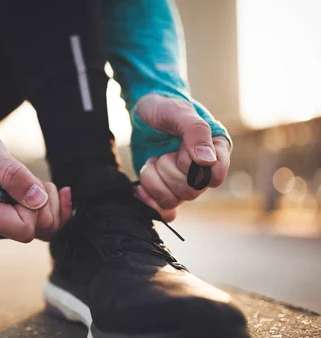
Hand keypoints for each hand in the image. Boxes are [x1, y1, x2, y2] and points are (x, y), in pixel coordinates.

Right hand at [0, 128, 72, 241]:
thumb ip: (12, 175)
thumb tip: (39, 200)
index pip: (25, 229)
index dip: (33, 207)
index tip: (22, 182)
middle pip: (41, 230)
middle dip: (44, 202)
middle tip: (26, 176)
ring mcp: (4, 224)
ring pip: (47, 227)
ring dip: (49, 200)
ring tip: (29, 178)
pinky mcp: (12, 217)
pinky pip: (45, 223)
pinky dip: (56, 205)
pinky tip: (62, 191)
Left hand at [133, 94, 230, 221]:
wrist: (142, 113)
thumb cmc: (165, 108)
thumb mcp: (179, 112)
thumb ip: (196, 132)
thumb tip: (208, 161)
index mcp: (216, 151)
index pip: (215, 177)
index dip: (194, 166)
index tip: (181, 149)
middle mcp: (202, 171)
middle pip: (191, 191)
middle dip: (169, 170)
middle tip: (163, 153)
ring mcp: (182, 183)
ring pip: (172, 200)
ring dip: (155, 180)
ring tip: (152, 161)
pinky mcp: (164, 190)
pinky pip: (161, 209)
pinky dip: (148, 199)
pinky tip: (140, 186)